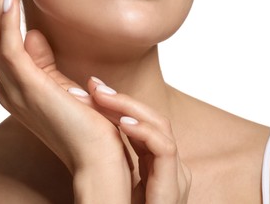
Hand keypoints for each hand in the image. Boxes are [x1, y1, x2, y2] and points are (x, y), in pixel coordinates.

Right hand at [0, 0, 130, 202]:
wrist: (99, 156)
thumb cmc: (89, 124)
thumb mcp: (64, 87)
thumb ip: (44, 63)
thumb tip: (33, 34)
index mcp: (18, 88)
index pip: (1, 42)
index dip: (4, 11)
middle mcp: (9, 88)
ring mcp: (14, 89)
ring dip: (2, 0)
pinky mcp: (28, 87)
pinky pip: (7, 45)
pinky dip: (6, 17)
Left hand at [91, 81, 191, 202]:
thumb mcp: (121, 182)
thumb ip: (117, 161)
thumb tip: (94, 137)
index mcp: (156, 162)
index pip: (140, 123)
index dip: (118, 105)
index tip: (93, 90)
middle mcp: (169, 163)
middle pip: (151, 118)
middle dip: (121, 99)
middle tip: (94, 85)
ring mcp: (176, 173)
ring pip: (160, 125)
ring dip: (128, 107)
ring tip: (101, 97)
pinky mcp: (175, 184)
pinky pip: (164, 148)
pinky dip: (144, 132)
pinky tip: (123, 123)